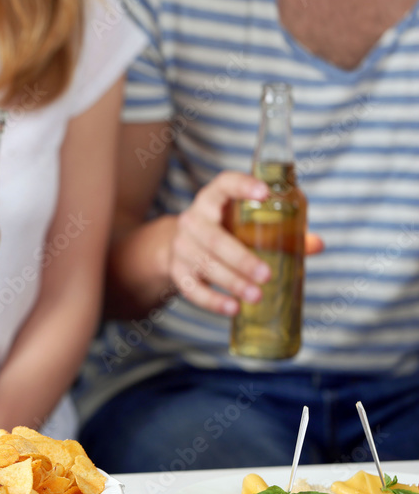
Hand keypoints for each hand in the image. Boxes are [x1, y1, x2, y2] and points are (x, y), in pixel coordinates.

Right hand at [170, 172, 323, 315]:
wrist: (175, 245)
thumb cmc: (222, 230)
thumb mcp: (241, 223)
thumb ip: (280, 230)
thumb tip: (317, 244)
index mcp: (212, 200)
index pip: (224, 184)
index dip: (242, 186)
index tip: (265, 192)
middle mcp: (192, 220)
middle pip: (214, 238)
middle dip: (241, 258)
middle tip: (267, 275)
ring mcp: (181, 247)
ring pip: (205, 265)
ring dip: (232, 282)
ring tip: (257, 296)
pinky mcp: (176, 271)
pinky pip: (191, 289)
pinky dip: (212, 301)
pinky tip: (233, 308)